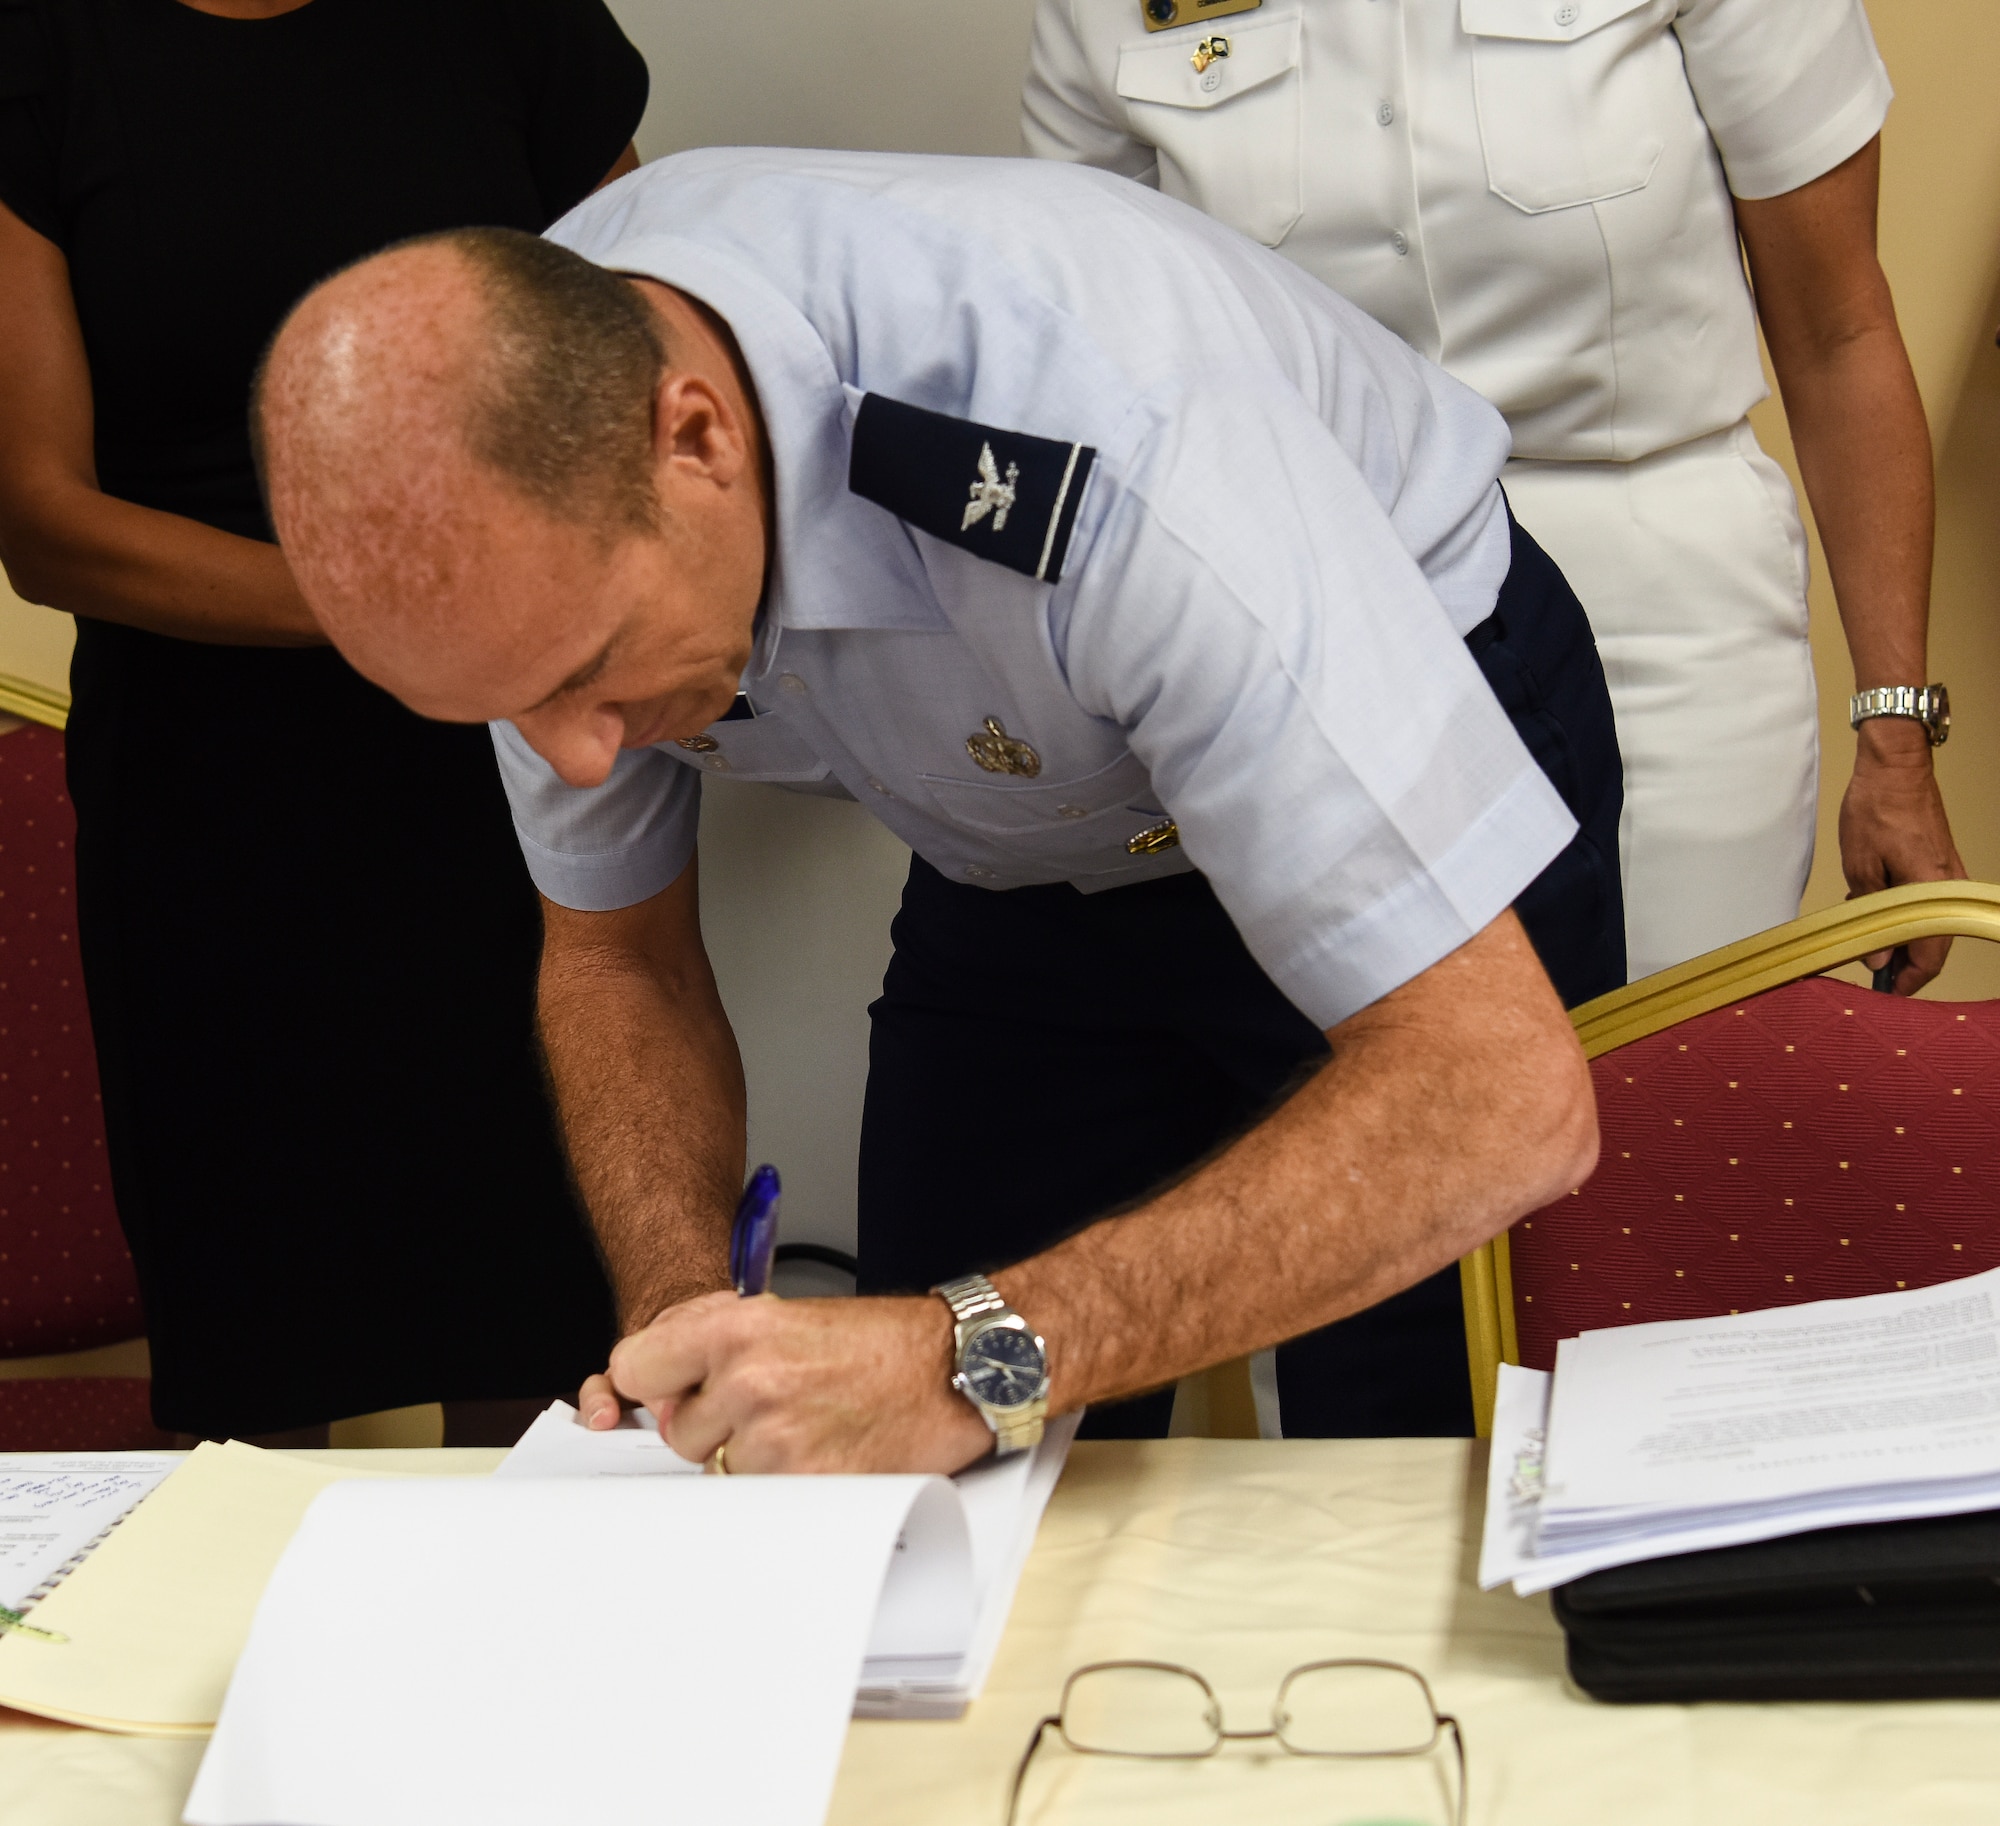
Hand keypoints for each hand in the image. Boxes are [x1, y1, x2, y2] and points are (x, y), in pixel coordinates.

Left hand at [596, 1291, 996, 1472]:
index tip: (673, 1391)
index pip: (635, 1368)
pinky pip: (763, 1499)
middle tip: (773, 1405)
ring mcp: (776, 1440)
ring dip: (753, 1460)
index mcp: (737, 1331)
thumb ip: (715, 1346)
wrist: (954, 1367)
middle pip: (679, 1433)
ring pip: (721, 1471)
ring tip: (808, 1427)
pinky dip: (787, 1486)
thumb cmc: (881, 1342)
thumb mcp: (787, 1316)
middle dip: (716, 1427)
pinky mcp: (806, 1484)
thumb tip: (660, 1386)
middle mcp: (749, 1383)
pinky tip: (825, 1452)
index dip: (656, 1383)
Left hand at [1839, 719, 1964, 994]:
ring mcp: (1948, 875)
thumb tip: (1880, 956)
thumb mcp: (1859, 865)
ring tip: (1866, 936)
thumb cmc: (1876, 810)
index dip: (1909, 979)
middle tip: (1872, 969)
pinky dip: (1905, 913)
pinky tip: (1874, 909)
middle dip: (1905, 962)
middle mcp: (1947, 886)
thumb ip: (1870, 912)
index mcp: (1930, 891)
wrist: (1896, 768)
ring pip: (1931, 923)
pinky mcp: (1941, 864)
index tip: (1887, 991)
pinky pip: (1927, 902)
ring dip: (1903, 936)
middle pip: (1934, 943)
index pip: (1930, 954)